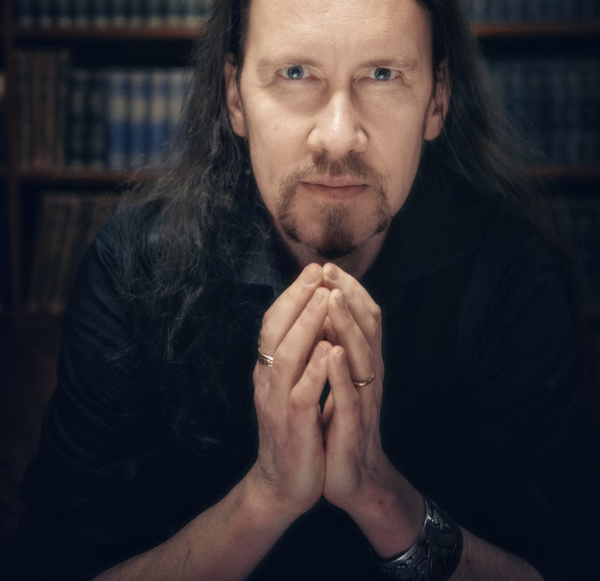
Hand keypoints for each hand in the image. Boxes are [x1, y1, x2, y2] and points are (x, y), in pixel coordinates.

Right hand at [249, 263, 329, 518]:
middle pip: (275, 331)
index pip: (274, 322)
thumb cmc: (295, 429)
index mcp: (268, 369)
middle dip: (297, 298)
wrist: (283, 484)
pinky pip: (302, 394)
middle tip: (316, 271)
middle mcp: (267, 380)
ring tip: (324, 298)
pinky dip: (315, 371)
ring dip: (306, 325)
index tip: (313, 268)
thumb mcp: (291, 386)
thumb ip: (297, 354)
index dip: (292, 294)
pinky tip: (330, 351)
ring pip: (286, 356)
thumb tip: (314, 315)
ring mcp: (277, 402)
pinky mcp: (293, 426)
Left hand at [317, 264, 386, 509]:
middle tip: (330, 270)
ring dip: (346, 326)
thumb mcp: (341, 382)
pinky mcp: (353, 430)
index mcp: (364, 365)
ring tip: (332, 299)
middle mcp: (369, 378)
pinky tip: (331, 354)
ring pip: (360, 357)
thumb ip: (339, 348)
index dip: (348, 290)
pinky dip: (339, 374)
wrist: (351, 480)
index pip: (363, 319)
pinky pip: (349, 398)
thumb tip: (326, 311)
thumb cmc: (342, 426)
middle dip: (348, 296)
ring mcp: (364, 403)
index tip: (327, 266)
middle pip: (367, 329)